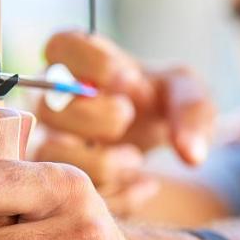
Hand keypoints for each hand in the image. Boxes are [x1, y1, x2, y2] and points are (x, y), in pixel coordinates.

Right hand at [33, 31, 216, 217]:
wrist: (160, 136)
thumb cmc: (162, 102)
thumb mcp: (186, 94)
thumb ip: (191, 111)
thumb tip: (190, 154)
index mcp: (75, 59)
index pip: (60, 46)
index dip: (94, 64)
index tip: (132, 81)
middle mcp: (52, 98)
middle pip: (48, 106)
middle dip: (98, 116)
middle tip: (129, 116)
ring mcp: (49, 140)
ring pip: (50, 154)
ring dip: (98, 161)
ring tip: (136, 158)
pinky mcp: (58, 180)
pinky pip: (68, 193)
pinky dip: (114, 193)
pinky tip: (145, 185)